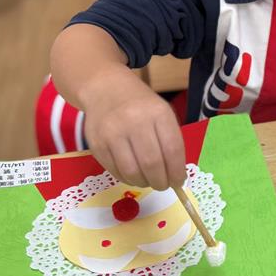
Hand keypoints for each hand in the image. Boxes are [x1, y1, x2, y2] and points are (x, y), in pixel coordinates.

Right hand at [81, 71, 185, 189]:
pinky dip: (127, 179)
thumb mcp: (162, 113)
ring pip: (132, 171)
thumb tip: (176, 176)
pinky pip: (114, 170)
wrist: (106, 90)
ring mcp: (112, 133)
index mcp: (158, 113)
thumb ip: (170, 141)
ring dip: (144, 183)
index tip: (179, 182)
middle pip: (152, 163)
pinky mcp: (96, 144)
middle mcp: (134, 121)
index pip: (172, 149)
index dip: (177, 171)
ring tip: (148, 181)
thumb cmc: (140, 105)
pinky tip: (133, 175)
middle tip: (164, 185)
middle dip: (161, 181)